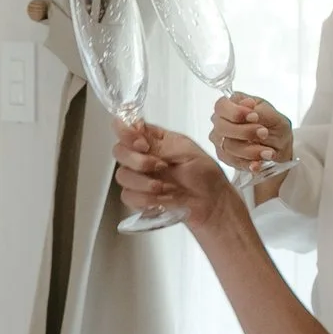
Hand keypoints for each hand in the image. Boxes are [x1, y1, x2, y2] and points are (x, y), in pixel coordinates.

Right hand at [115, 120, 238, 229]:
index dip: (126, 133)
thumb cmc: (206, 176)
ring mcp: (140, 178)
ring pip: (122, 175)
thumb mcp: (187, 153)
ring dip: (142, 182)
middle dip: (136, 160)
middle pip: (119, 151)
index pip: (128, 127)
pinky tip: (160, 200)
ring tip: (164, 188)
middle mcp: (143, 156)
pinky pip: (127, 196)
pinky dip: (144, 199)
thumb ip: (158, 144)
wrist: (212, 206)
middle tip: (159, 167)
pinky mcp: (139, 198)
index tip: (142, 145)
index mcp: (156, 140)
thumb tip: (134, 128)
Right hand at [210, 93, 291, 174]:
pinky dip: (247, 164)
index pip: (222, 105)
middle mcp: (221, 121)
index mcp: (232, 104)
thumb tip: (247, 105)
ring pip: (227, 146)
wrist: (279, 147)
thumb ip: (261, 110)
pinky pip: (232, 162)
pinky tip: (258, 164)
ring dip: (249, 150)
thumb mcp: (275, 116)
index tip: (255, 117)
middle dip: (245, 132)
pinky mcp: (225, 156)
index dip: (235, 112)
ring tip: (269, 153)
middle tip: (264, 133)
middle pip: (221, 127)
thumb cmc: (275, 127)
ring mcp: (220, 139)